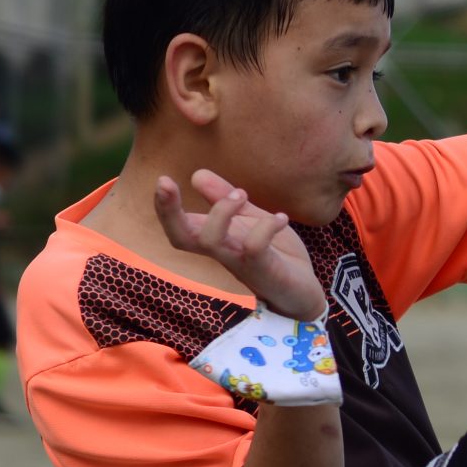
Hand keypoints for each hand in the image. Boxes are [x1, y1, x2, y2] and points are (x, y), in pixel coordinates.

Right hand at [155, 169, 327, 320]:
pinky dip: (265, 227)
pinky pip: (254, 249)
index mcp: (216, 239)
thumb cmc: (275, 255)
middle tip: (165, 181)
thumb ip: (225, 200)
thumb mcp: (250, 220)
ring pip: (210, 241)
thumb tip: (196, 174)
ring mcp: (241, 263)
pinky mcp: (264, 270)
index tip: (162, 179)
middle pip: (181, 237)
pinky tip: (281, 218)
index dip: (165, 207)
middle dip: (169, 211)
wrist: (304, 292)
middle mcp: (222, 252)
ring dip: (221, 211)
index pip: (178, 227)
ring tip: (241, 193)